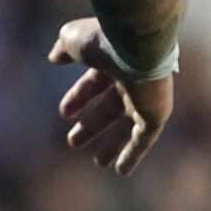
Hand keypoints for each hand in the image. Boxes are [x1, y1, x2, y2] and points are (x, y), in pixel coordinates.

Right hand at [49, 17, 173, 175]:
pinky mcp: (156, 115)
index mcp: (113, 62)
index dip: (78, 98)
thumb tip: (53, 58)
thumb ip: (64, 49)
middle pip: (110, 108)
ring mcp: (145, 98)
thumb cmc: (103, 40)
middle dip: (92, 125)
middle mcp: (131, 81)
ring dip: (112, 144)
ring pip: (127, 126)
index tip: (63, 114)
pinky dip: (132, 154)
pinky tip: (121, 171)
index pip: (94, 84)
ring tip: (99, 162)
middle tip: (73, 142)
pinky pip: (144, 139)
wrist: (138, 44)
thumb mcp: (73, 40)